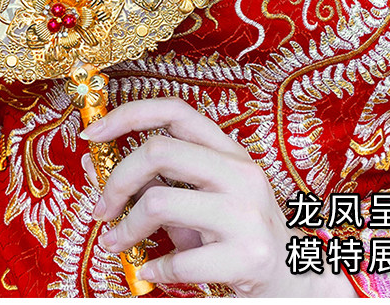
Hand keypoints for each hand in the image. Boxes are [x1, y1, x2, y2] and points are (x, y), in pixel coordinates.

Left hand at [80, 97, 357, 296]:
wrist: (298, 279)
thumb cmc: (237, 233)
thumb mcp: (201, 197)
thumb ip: (156, 180)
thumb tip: (94, 165)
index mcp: (228, 150)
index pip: (173, 110)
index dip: (127, 114)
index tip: (92, 133)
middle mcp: (240, 172)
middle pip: (158, 150)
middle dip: (116, 180)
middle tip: (101, 209)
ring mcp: (246, 212)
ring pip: (159, 201)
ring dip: (126, 229)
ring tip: (118, 243)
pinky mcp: (248, 255)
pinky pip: (178, 258)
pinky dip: (154, 267)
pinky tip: (153, 270)